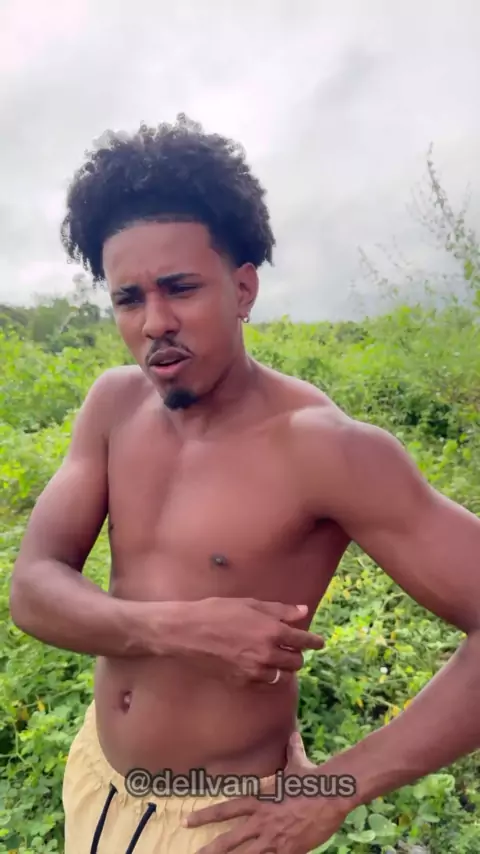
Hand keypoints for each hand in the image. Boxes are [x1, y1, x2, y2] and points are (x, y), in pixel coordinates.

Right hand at [171, 597, 323, 683]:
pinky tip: (263, 667)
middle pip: (296, 661)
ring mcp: (255, 670)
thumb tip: (303, 611)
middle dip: (297, 654)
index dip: (314, 641)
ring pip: (283, 676)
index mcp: (271, 631)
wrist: (187, 632)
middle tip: (291, 647)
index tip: (319, 642)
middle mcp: (267, 654)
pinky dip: (270, 676)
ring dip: (284, 668)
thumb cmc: (217, 611)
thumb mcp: (250, 604)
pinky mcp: (242, 681)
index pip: (302, 640)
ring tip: (278, 659)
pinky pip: (266, 683)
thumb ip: (279, 610)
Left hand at [183, 728, 348, 852]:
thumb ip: (292, 751)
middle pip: (230, 839)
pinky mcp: (289, 850)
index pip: (227, 809)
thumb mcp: (298, 763)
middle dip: (212, 848)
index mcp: (260, 800)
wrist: (330, 793)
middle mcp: (262, 821)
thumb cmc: (313, 777)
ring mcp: (274, 838)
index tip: (187, 821)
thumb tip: (292, 734)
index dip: (206, 816)